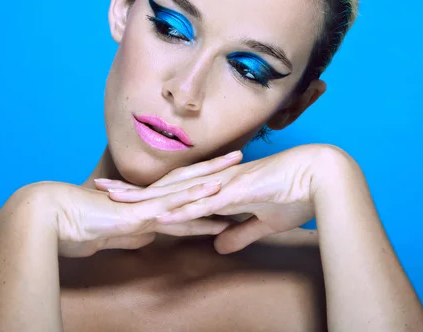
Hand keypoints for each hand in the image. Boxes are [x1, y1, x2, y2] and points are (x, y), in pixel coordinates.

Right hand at [3, 181, 230, 257]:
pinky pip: (171, 207)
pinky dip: (193, 199)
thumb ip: (131, 233)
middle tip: (239, 156)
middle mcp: (146, 200)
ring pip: (183, 189)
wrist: (48, 220)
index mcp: (141, 204)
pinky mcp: (137, 215)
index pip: (176, 190)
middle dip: (213, 170)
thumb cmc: (74, 228)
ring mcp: (143, 205)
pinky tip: (212, 193)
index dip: (199, 181)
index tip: (220, 175)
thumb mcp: (111, 234)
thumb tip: (147, 236)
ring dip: (211, 179)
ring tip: (236, 169)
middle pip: (186, 181)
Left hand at [99, 145, 339, 253]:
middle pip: (166, 186)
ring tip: (117, 199)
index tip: (123, 197)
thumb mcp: (260, 223)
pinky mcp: (238, 191)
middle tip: (101, 188)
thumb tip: (219, 244)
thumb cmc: (293, 196)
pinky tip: (161, 215)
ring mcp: (224, 184)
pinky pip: (205, 203)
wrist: (321, 178)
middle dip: (134, 189)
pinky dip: (183, 210)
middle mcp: (215, 181)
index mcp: (217, 187)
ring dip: (148, 196)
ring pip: (177, 190)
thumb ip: (238, 233)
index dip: (148, 194)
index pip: (175, 190)